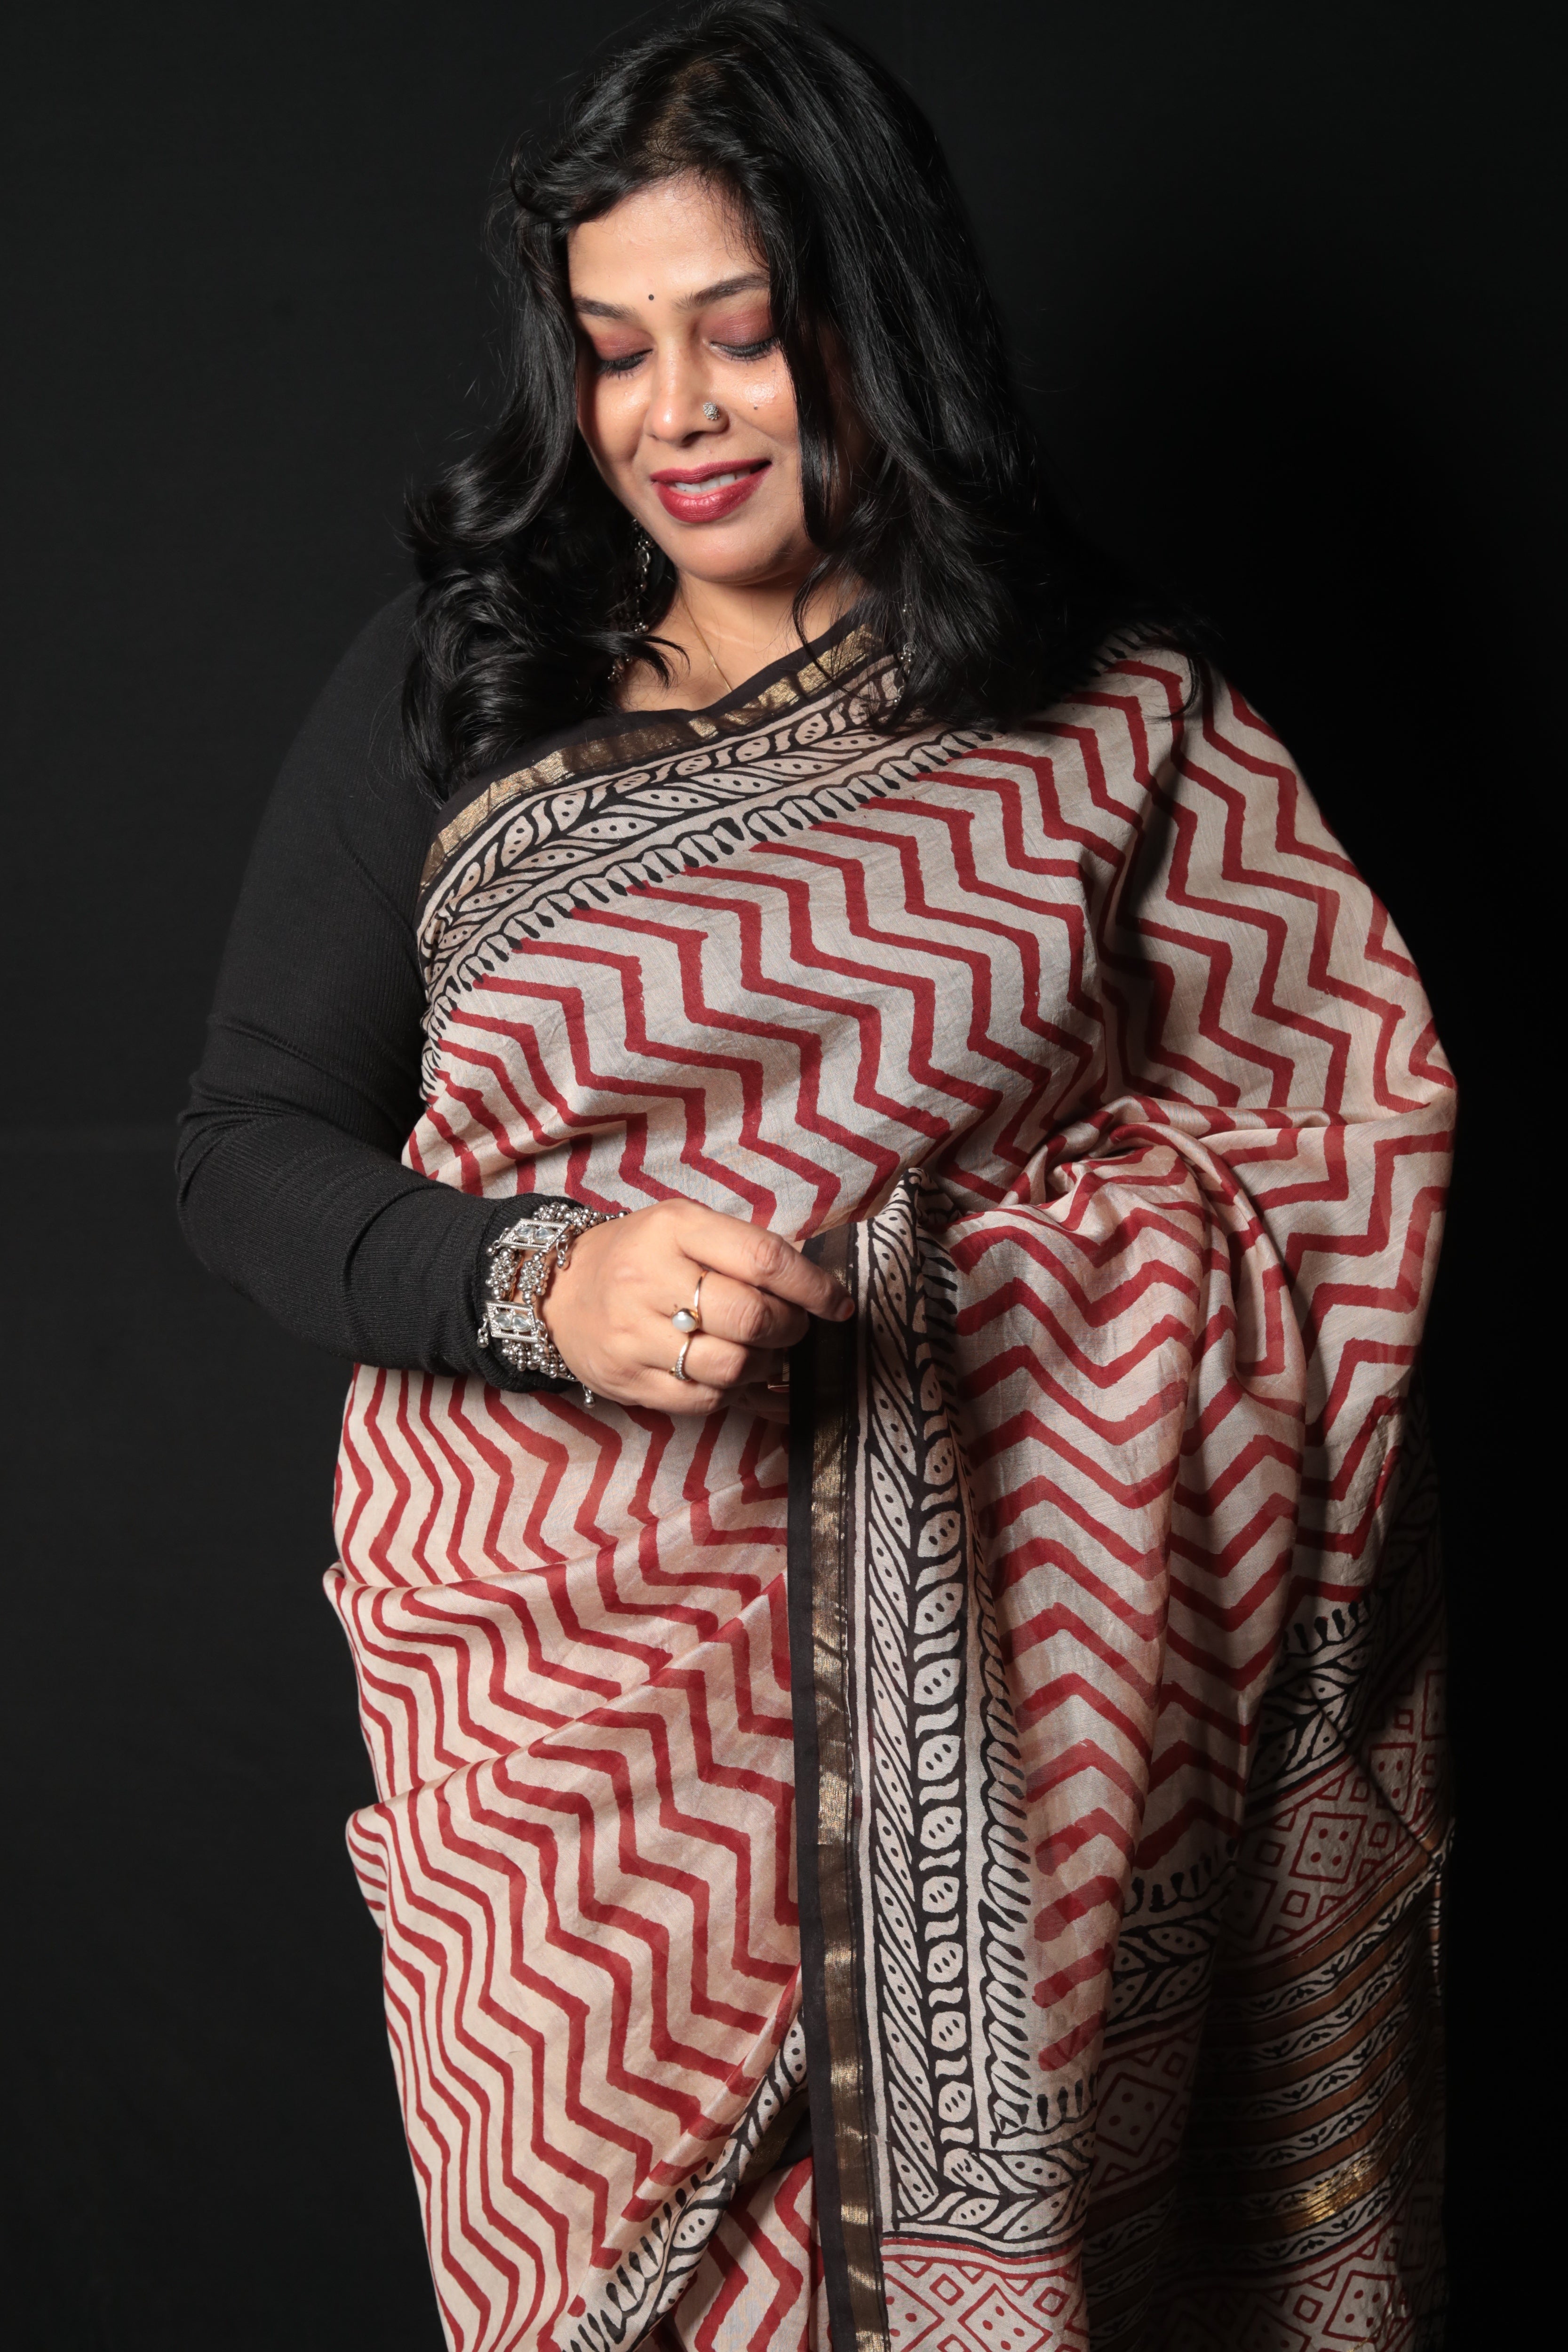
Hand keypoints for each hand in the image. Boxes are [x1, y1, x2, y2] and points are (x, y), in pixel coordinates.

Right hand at [540, 1199, 852, 1419]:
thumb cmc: (639, 1256)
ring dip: (765, 1365)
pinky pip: (705, 1400)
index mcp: (673, 1228)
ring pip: (732, 1366)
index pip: (763, 1259)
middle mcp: (648, 1279)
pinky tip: (738, 1377)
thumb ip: (743, 1251)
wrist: (559, 1291)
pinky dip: (736, 1393)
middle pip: (751, 1318)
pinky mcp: (629, 1381)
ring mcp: (634, 1335)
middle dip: (790, 1329)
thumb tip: (817, 1292)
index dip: (813, 1287)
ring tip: (763, 1352)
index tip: (837, 1303)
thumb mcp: (684, 1228)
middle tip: (793, 1328)